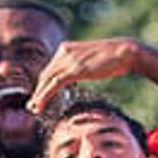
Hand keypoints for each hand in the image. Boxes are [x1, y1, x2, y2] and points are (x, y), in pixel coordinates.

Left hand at [28, 37, 142, 111]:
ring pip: (46, 80)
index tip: (39, 96)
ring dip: (38, 96)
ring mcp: (68, 60)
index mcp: (66, 48)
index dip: (43, 84)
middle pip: (45, 75)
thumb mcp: (90, 60)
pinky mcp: (73, 70)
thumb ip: (80, 65)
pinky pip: (54, 85)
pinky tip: (40, 105)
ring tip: (34, 109)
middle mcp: (63, 52)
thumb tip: (78, 73)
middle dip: (38, 91)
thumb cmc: (113, 58)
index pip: (50, 69)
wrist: (125, 52)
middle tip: (32, 106)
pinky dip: (44, 96)